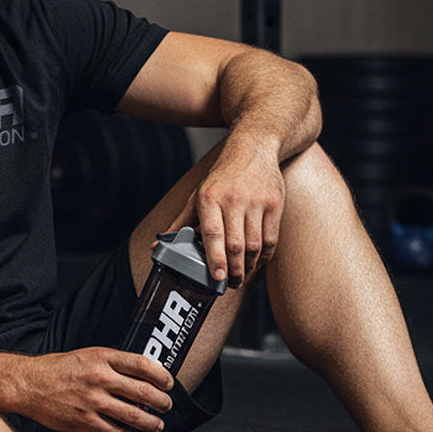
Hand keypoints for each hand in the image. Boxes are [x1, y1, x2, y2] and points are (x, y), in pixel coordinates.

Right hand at [15, 348, 174, 431]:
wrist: (29, 384)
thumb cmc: (57, 368)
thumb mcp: (86, 355)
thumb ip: (111, 363)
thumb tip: (139, 375)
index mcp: (102, 358)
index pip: (142, 365)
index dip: (161, 375)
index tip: (168, 383)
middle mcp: (99, 378)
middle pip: (143, 392)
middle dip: (162, 402)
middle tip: (166, 406)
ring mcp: (93, 401)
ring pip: (134, 415)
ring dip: (151, 423)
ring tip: (157, 425)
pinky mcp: (86, 421)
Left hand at [165, 137, 284, 289]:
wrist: (254, 147)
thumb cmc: (222, 177)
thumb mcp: (197, 196)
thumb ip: (180, 223)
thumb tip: (157, 246)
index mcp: (209, 197)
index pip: (212, 234)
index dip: (215, 259)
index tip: (216, 278)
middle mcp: (233, 199)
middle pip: (236, 244)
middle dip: (233, 271)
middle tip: (229, 284)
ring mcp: (256, 201)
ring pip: (255, 245)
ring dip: (249, 267)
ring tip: (242, 275)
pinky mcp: (275, 203)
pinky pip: (272, 239)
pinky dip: (264, 256)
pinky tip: (257, 262)